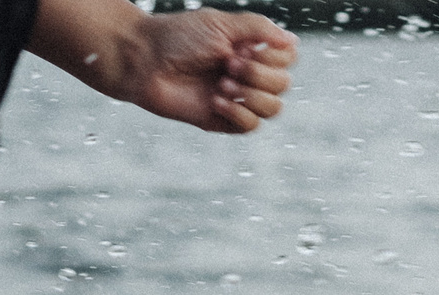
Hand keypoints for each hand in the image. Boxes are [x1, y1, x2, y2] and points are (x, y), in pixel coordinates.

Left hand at [118, 10, 297, 134]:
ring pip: (272, 108)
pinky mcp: (220, 120)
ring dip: (252, 94)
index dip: (274, 55)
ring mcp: (236, 98)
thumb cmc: (179, 37)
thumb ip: (259, 28)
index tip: (245, 46)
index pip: (288, 59)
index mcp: (251, 49)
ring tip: (222, 83)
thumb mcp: (222, 23)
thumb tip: (293, 42)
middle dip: (259, 73)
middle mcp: (247, 74)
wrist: (145, 61)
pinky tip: (216, 100)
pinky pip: (250, 126)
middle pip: (283, 84)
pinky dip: (238, 113)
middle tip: (227, 63)